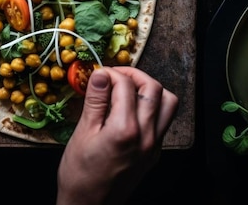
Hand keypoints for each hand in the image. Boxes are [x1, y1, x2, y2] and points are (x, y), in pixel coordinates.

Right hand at [56, 66, 178, 204]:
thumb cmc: (79, 174)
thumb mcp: (82, 133)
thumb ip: (95, 101)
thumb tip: (100, 74)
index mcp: (125, 129)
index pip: (125, 85)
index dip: (110, 73)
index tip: (98, 74)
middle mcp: (146, 136)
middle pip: (154, 88)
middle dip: (134, 75)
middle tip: (115, 76)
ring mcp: (154, 146)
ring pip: (168, 103)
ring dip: (151, 89)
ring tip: (129, 89)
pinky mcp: (154, 153)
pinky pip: (164, 121)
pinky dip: (153, 107)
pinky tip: (133, 110)